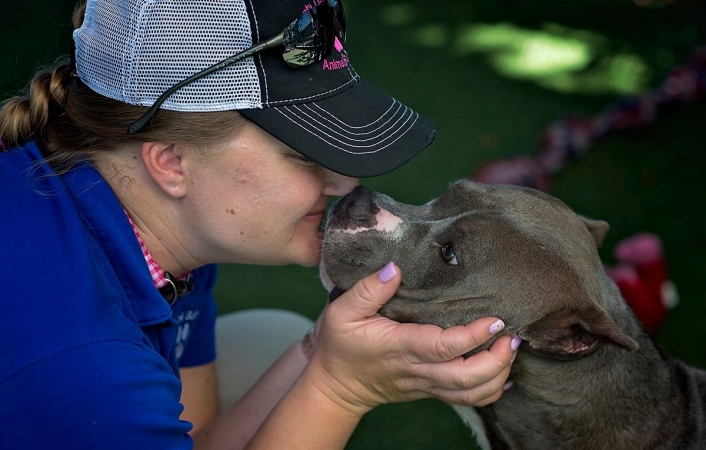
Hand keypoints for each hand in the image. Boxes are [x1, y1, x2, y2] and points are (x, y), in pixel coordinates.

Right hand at [306, 262, 516, 416]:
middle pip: (466, 378)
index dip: (472, 336)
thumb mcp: (343, 311)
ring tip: (510, 349)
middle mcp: (418, 370)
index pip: (443, 347)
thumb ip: (368, 290)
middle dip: (497, 360)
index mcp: (400, 347)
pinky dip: (491, 389)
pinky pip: (467, 399)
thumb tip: (394, 269)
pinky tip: (502, 371)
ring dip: (498, 375)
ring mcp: (427, 384)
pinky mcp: (432, 390)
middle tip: (511, 336)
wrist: (336, 385)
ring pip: (471, 393)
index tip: (496, 321)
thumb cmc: (340, 345)